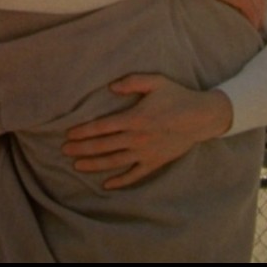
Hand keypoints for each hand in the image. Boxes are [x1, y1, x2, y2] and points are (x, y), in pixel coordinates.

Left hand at [62, 74, 232, 189]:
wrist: (202, 117)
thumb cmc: (177, 96)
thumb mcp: (156, 82)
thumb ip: (132, 82)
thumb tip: (111, 87)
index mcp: (135, 118)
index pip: (102, 127)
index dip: (83, 131)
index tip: (68, 135)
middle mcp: (137, 138)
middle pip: (103, 146)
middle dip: (82, 149)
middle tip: (64, 151)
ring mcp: (146, 152)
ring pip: (115, 161)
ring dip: (94, 164)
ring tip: (77, 166)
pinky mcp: (155, 162)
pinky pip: (135, 175)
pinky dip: (120, 181)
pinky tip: (107, 184)